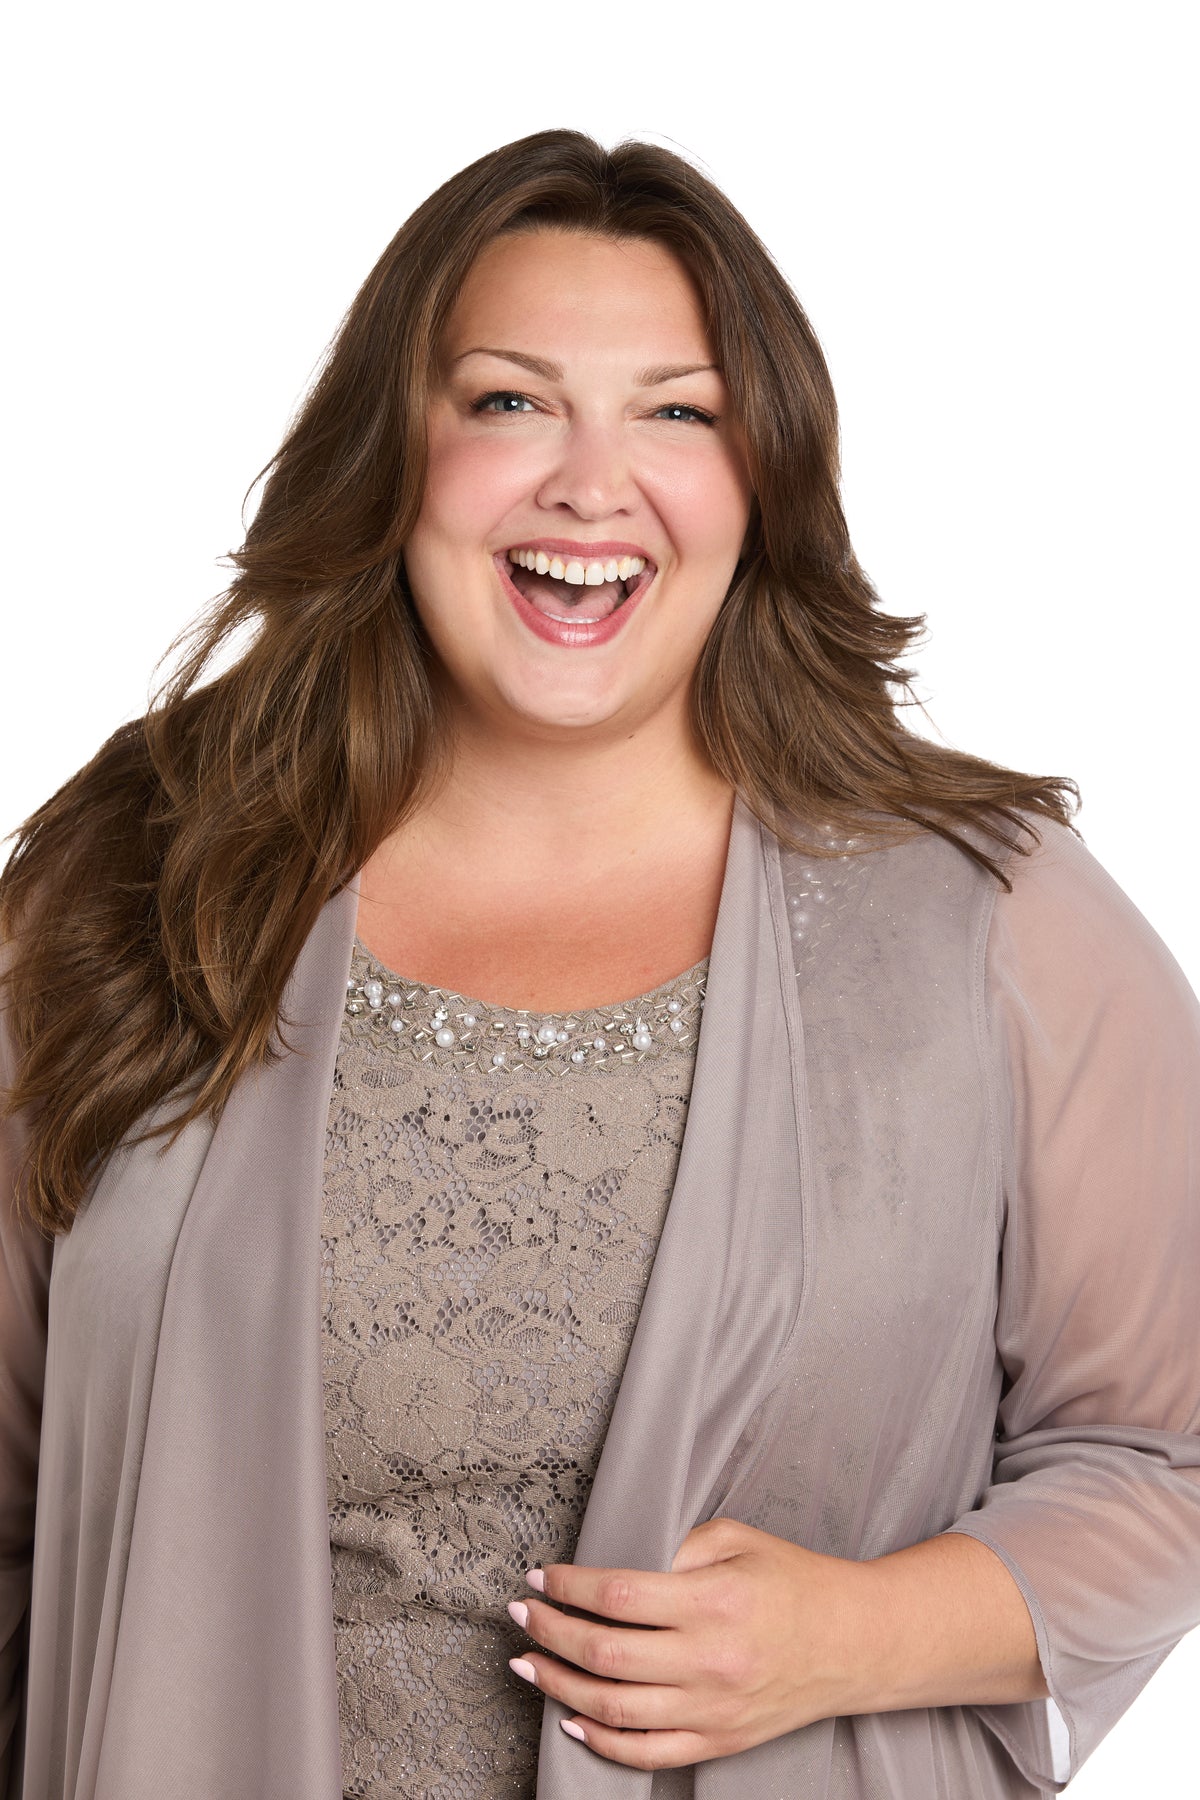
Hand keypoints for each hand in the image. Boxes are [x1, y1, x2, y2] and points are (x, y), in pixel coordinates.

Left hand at [506, 1517, 875, 1770]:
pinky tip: (572, 1717)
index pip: (619, 1596)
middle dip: (549, 1632)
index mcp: (715, 1601)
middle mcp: (711, 1660)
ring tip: (528, 1663)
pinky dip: (600, 1740)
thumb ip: (677, 1543)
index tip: (540, 1577)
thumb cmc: (793, 1582)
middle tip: (521, 1615)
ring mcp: (713, 1708)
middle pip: (605, 1655)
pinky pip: (646, 1753)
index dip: (568, 1587)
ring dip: (558, 1686)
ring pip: (613, 1709)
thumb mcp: (738, 1539)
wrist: (854, 1643)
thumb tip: (614, 1555)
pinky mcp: (719, 1741)